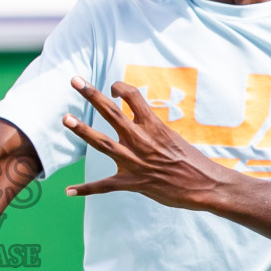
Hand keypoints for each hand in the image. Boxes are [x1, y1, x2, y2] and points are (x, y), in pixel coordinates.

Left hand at [60, 76, 228, 207]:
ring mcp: (135, 161)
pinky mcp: (133, 183)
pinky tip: (68, 191)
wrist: (205, 185)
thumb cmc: (191, 160)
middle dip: (91, 95)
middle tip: (74, 80)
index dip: (119, 88)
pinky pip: (104, 186)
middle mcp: (141, 140)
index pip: (133, 96)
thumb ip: (151, 128)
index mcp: (153, 126)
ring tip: (65, 119)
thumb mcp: (171, 136)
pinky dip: (85, 189)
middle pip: (111, 112)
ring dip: (82, 130)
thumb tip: (138, 118)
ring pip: (102, 142)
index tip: (113, 88)